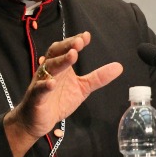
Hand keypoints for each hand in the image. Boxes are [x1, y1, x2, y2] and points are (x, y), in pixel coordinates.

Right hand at [4, 31, 122, 156]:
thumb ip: (98, 77)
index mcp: (61, 66)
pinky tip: (52, 83)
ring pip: (49, 68)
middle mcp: (49, 71)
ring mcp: (41, 83)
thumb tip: (119, 66)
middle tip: (80, 42)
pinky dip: (45, 85)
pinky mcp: (36, 98)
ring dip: (61, 61)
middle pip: (55, 53)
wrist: (37, 120)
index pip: (65, 49)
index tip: (86, 36)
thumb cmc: (58, 100)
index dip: (75, 42)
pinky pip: (39, 90)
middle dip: (67, 46)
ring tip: (73, 56)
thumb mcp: (82, 88)